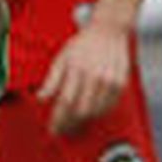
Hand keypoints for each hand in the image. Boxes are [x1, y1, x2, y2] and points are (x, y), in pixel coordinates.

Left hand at [37, 13, 130, 134]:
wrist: (108, 30)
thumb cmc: (81, 44)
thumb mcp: (61, 58)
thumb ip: (51, 80)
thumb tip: (40, 99)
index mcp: (76, 69)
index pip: (65, 101)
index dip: (58, 119)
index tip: (53, 129)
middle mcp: (94, 76)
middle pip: (81, 110)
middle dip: (70, 124)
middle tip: (62, 130)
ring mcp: (109, 80)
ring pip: (95, 111)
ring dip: (83, 121)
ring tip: (73, 124)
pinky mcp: (120, 83)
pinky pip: (108, 107)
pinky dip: (97, 113)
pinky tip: (89, 114)